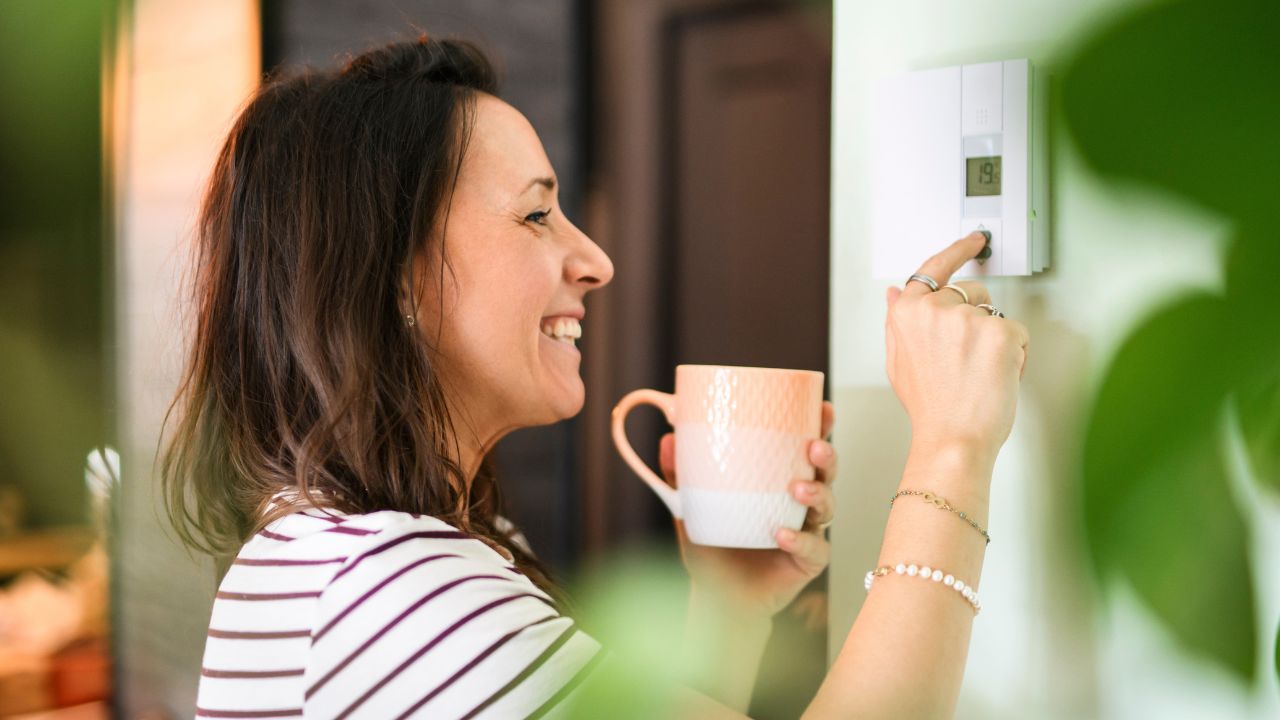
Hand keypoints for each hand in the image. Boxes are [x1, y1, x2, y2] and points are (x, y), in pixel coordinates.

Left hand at [661, 402, 837, 619]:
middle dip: (826, 457)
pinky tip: (781, 533)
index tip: (822, 408)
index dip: (820, 428)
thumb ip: (681, 477)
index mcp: (779, 482)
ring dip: (817, 494)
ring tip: (797, 489)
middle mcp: (800, 504)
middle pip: (826, 474)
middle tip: (813, 447)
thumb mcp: (691, 509)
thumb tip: (668, 439)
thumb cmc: (711, 548)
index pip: (804, 450)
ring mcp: (808, 533)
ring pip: (827, 508)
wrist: (717, 599)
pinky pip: (813, 549)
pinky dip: (800, 539)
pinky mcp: (807, 563)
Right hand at [885, 232, 1029, 458]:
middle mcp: (935, 309)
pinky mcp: (1000, 332)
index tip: (973, 240)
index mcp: (907, 313)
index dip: (957, 250)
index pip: (933, 268)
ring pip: (996, 313)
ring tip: (978, 372)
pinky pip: (1018, 332)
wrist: (953, 439)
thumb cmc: (931, 407)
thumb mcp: (899, 361)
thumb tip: (895, 291)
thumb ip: (897, 320)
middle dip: (976, 317)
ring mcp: (968, 319)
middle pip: (971, 292)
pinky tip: (996, 376)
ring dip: (994, 338)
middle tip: (968, 358)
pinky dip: (1015, 355)